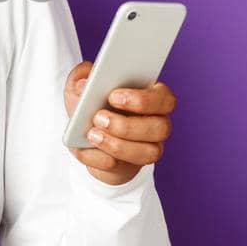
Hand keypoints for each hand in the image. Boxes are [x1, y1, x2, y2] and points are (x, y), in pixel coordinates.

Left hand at [62, 61, 175, 186]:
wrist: (84, 139)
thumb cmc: (91, 107)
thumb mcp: (81, 89)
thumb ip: (81, 78)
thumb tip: (84, 83)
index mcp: (153, 99)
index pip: (164, 98)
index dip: (143, 99)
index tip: (113, 96)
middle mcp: (157, 125)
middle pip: (161, 127)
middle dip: (128, 124)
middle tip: (98, 117)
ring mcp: (147, 149)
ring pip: (148, 153)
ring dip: (117, 144)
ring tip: (92, 134)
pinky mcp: (130, 167)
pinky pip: (120, 167)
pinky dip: (97, 158)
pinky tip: (81, 148)